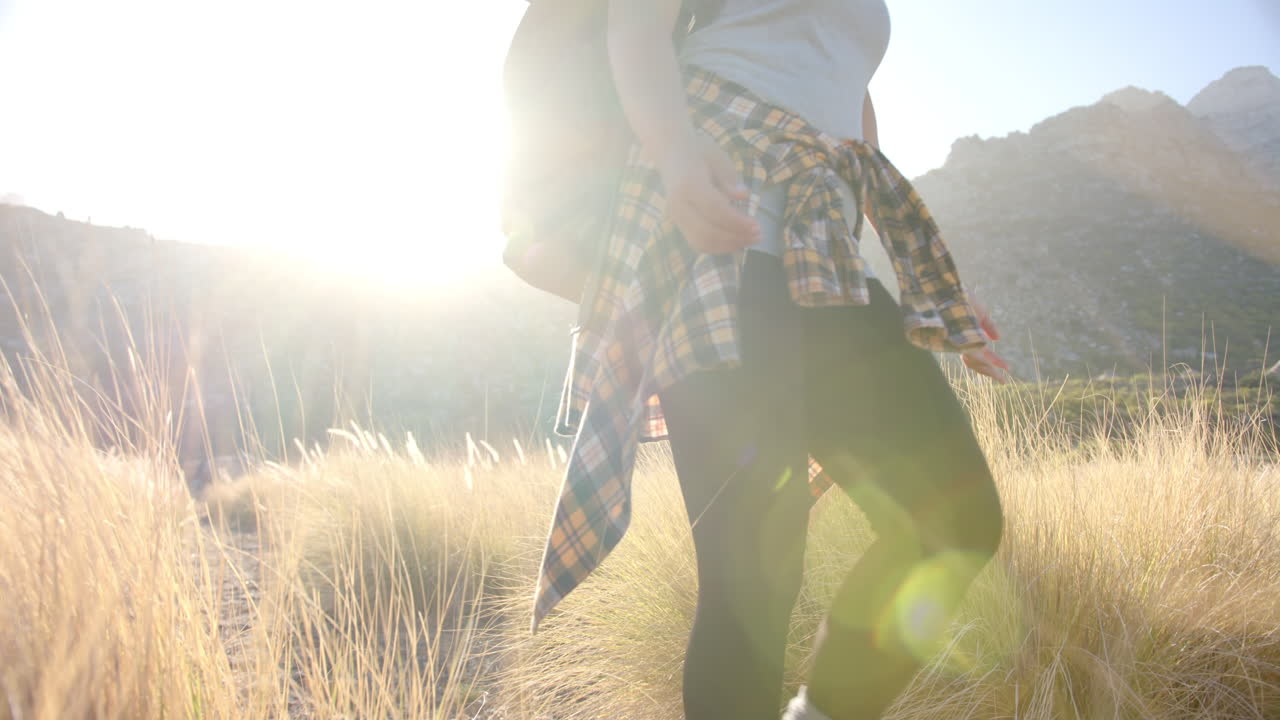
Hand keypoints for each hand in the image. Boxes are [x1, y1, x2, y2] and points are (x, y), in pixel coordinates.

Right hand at [655, 134, 761, 253]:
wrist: (671, 152)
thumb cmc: (699, 151)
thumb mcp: (718, 157)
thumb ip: (730, 179)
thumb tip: (744, 196)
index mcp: (689, 185)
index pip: (715, 210)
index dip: (737, 222)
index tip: (757, 226)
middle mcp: (679, 205)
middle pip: (707, 232)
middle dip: (735, 238)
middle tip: (758, 235)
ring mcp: (676, 216)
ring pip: (701, 242)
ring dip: (727, 246)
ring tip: (749, 240)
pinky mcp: (679, 223)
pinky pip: (697, 242)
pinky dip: (717, 247)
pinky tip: (735, 241)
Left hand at [961, 295, 1012, 382]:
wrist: (948, 288)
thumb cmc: (962, 297)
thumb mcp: (980, 311)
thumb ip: (989, 326)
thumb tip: (998, 340)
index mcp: (966, 334)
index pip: (979, 353)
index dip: (993, 361)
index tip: (1007, 368)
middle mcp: (962, 340)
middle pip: (975, 361)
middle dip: (990, 371)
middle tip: (1003, 381)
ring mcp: (960, 340)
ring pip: (975, 361)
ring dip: (989, 371)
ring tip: (1001, 379)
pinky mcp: (960, 339)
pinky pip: (974, 354)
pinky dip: (985, 362)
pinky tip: (997, 368)